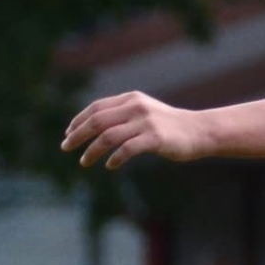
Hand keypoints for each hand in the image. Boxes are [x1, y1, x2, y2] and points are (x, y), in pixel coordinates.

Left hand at [63, 92, 207, 168]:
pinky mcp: (155, 138)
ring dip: (92, 151)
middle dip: (78, 135)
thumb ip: (122, 116)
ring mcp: (146, 122)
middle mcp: (136, 107)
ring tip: (84, 162)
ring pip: (108, 136)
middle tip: (66, 148)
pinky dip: (115, 158)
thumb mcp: (144, 113)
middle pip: (97, 121)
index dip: (78, 121)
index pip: (96, 108)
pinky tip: (110, 165)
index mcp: (130, 99)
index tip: (68, 134)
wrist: (198, 132)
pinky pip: (127, 149)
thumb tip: (94, 127)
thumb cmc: (169, 127)